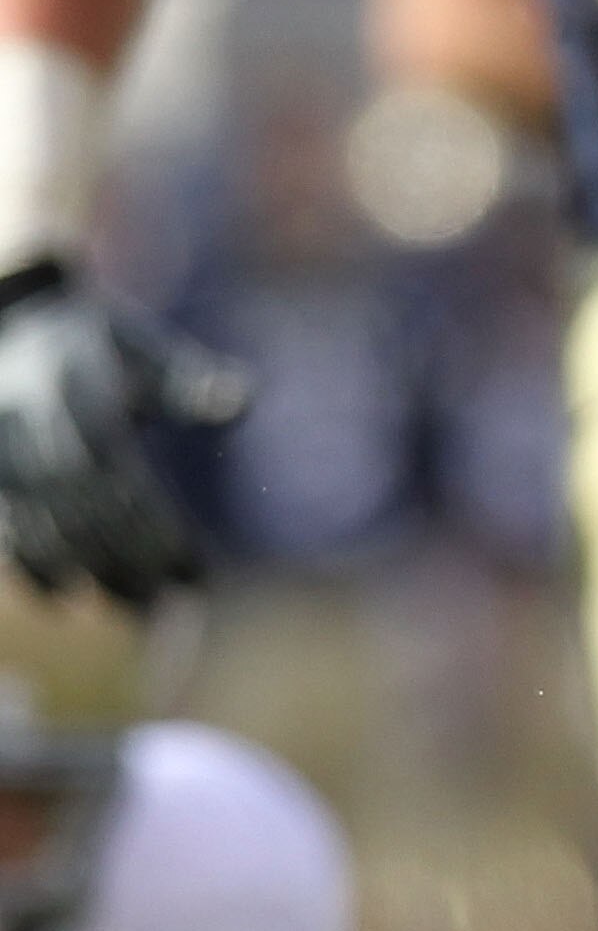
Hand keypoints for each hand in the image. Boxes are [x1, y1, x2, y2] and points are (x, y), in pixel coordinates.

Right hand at [0, 267, 241, 603]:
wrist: (14, 322)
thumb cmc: (98, 344)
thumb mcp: (146, 351)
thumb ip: (192, 381)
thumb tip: (241, 399)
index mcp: (82, 396)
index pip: (122, 481)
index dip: (156, 532)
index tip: (196, 572)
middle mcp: (34, 428)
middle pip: (83, 514)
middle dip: (130, 563)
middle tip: (174, 605)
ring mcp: (2, 454)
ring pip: (42, 529)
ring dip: (90, 573)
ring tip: (138, 609)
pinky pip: (6, 530)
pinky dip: (33, 567)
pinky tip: (67, 598)